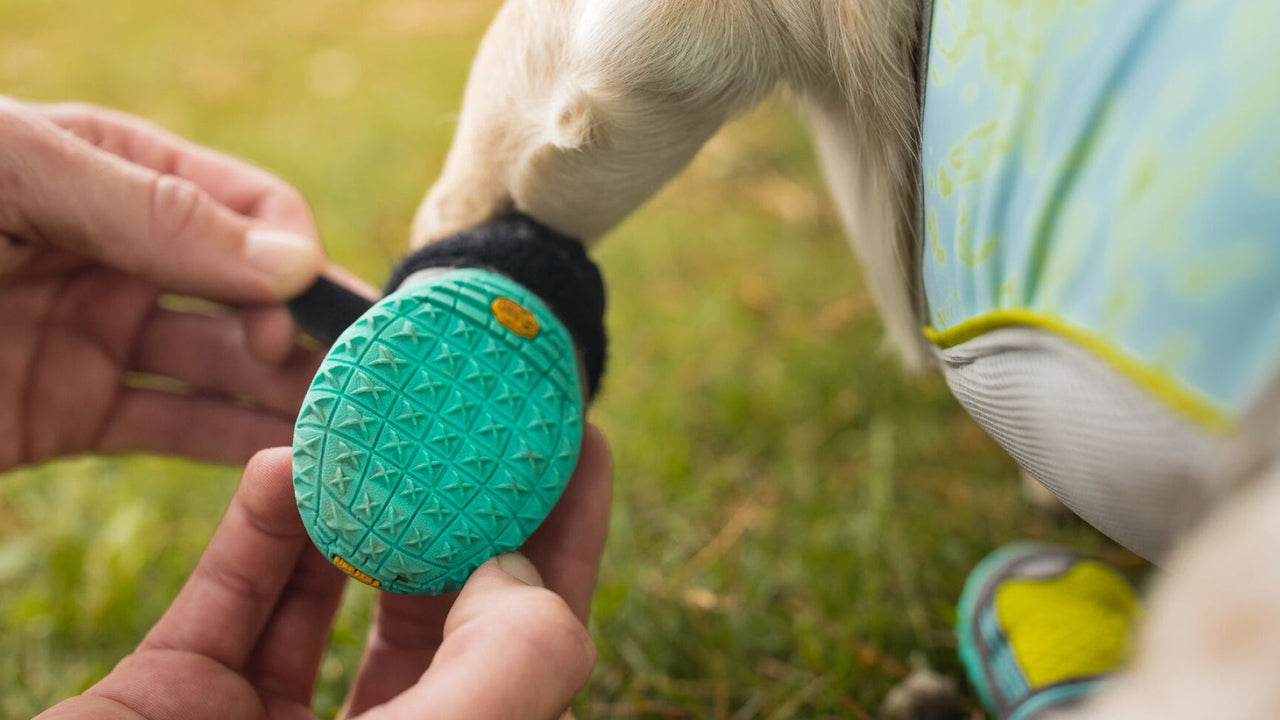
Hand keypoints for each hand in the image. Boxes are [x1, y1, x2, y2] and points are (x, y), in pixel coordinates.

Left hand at [0, 98, 335, 471]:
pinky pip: (174, 429)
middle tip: (360, 381)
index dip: (291, 258)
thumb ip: (151, 209)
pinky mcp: (69, 414)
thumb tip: (292, 260)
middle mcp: (122, 256)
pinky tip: (294, 461)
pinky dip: (238, 447)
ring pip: (225, 369)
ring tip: (350, 426)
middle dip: (309, 333)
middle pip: (250, 294)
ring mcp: (98, 336)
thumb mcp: (17, 178)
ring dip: (290, 395)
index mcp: (118, 174)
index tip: (300, 314)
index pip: (249, 208)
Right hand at [36, 425, 612, 719]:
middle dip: (464, 503)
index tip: (581, 445)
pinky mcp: (178, 702)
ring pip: (333, 593)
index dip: (567, 542)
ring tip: (379, 424)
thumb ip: (514, 662)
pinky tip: (279, 468)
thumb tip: (516, 567)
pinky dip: (257, 531)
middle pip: (442, 607)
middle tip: (482, 411)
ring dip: (354, 506)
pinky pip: (231, 599)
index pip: (535, 643)